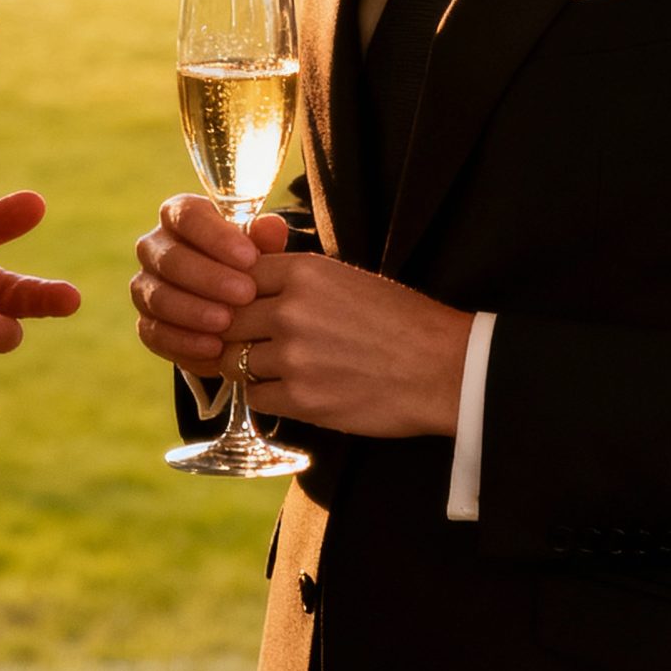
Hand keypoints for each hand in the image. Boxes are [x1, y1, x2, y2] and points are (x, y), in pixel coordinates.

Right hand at [131, 193, 287, 377]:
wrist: (231, 304)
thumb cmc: (245, 265)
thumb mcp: (258, 248)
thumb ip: (264, 237)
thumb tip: (271, 227)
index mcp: (178, 215)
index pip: (187, 216)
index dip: (217, 237)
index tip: (250, 258)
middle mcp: (153, 246)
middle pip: (171, 259)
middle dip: (210, 278)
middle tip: (246, 294)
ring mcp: (144, 285)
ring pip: (159, 297)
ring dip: (194, 312)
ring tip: (228, 323)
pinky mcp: (145, 322)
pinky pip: (155, 333)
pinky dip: (184, 343)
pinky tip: (213, 349)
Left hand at [233, 251, 470, 440]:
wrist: (443, 368)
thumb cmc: (400, 320)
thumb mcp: (346, 279)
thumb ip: (297, 281)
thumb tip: (250, 285)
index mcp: (304, 271)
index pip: (236, 276)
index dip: (235, 295)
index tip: (240, 307)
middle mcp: (291, 309)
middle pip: (227, 320)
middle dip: (233, 332)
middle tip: (246, 341)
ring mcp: (293, 356)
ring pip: (236, 361)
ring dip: (248, 366)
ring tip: (276, 367)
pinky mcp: (302, 399)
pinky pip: (255, 398)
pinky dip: (266, 395)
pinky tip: (289, 389)